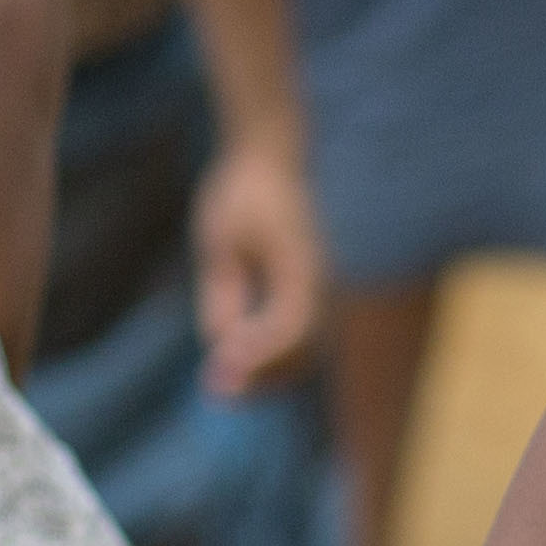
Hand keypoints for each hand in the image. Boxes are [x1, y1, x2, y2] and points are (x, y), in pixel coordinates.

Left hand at [192, 131, 329, 395]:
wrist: (276, 156)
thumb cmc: (243, 193)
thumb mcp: (220, 243)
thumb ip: (224, 296)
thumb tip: (225, 347)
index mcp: (305, 265)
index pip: (290, 329)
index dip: (257, 358)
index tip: (219, 373)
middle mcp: (327, 280)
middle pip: (305, 349)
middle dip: (263, 376)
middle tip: (217, 389)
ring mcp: (328, 286)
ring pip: (309, 348)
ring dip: (271, 370)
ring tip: (223, 377)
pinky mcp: (318, 288)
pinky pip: (304, 333)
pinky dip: (276, 353)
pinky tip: (241, 354)